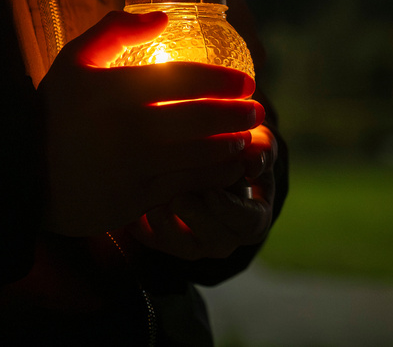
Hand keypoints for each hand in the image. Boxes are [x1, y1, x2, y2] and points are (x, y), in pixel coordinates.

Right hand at [39, 11, 262, 236]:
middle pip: (201, 116)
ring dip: (232, 144)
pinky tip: (231, 166)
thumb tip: (163, 16)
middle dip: (238, 112)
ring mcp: (133, 167)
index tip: (246, 82)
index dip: (223, 80)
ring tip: (247, 136)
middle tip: (257, 109)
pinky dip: (216, 175)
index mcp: (115, 88)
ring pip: (200, 154)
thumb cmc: (55, 112)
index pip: (185, 78)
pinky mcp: (135, 200)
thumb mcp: (74, 61)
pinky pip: (188, 186)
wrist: (21, 174)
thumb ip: (115, 31)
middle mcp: (127, 127)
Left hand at [128, 124, 278, 259]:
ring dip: (167, 226)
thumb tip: (253, 162)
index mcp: (253, 218)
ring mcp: (195, 242)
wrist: (211, 159)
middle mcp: (226, 237)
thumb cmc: (240, 150)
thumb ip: (261, 150)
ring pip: (182, 246)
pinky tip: (131, 207)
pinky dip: (141, 226)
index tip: (212, 191)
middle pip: (214, 238)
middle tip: (177, 198)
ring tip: (152, 204)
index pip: (247, 221)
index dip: (230, 208)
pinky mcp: (165, 239)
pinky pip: (153, 241)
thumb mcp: (257, 145)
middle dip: (195, 217)